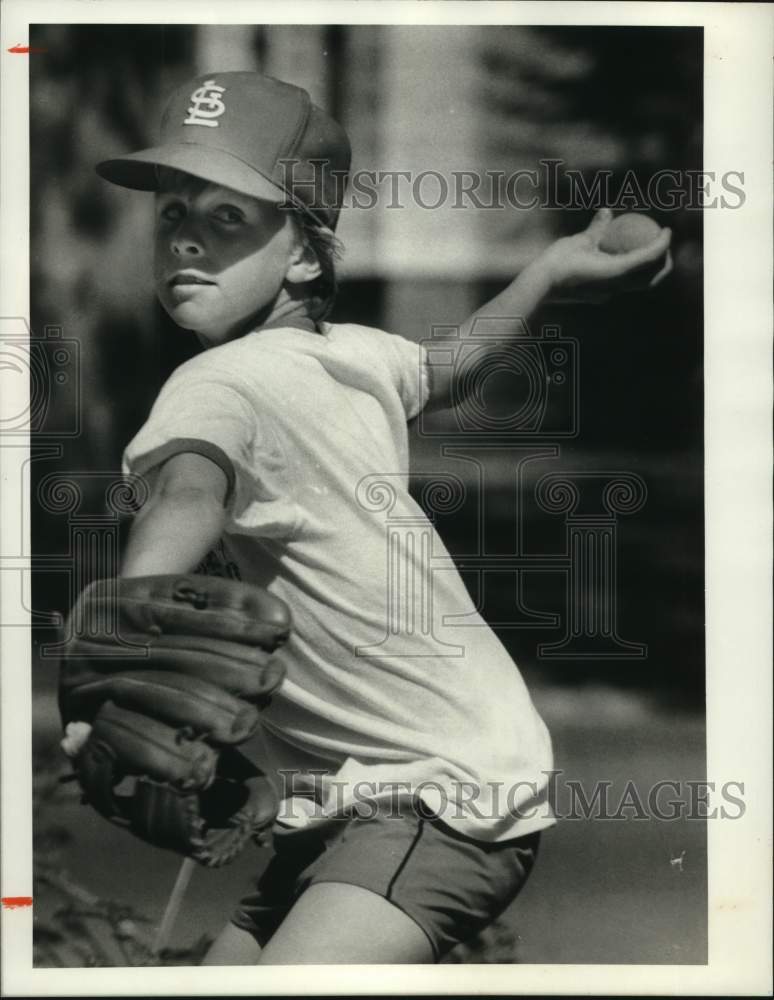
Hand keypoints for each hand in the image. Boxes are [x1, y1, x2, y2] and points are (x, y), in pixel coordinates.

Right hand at [539, 208, 672, 303]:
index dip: (663, 243)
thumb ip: (597, 228)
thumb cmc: (556, 261)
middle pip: (651, 278)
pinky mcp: (601, 295)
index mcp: (616, 272)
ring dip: (649, 269)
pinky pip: (625, 283)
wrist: (540, 288)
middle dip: (663, 262)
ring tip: (648, 250)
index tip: (666, 230)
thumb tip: (608, 211)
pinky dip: (632, 271)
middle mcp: (616, 288)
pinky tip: (625, 257)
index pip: (649, 258)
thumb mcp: (578, 240)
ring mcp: (609, 294)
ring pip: (639, 284)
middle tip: (663, 242)